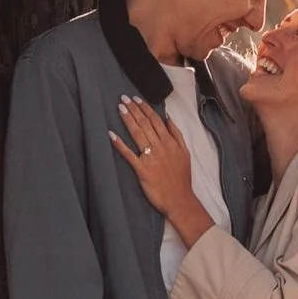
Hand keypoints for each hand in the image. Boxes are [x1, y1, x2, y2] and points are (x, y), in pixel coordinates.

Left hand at [111, 94, 211, 242]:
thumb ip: (177, 135)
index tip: (136, 99)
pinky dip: (120, 144)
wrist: (179, 199)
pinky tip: (112, 135)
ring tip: (120, 109)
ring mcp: (150, 158)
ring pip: (137, 134)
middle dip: (134, 110)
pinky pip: (129, 155)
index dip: (145, 108)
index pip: (156, 120)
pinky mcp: (142, 170)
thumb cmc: (182, 178)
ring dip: (128, 120)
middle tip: (123, 98)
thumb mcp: (185, 153)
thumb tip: (169, 118)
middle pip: (145, 124)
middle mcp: (160, 147)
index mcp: (170, 142)